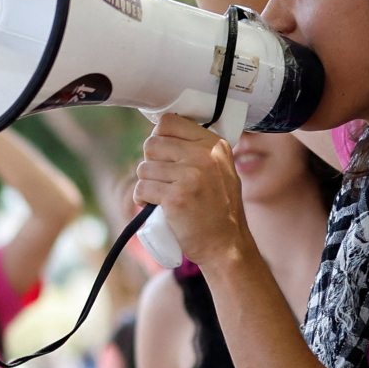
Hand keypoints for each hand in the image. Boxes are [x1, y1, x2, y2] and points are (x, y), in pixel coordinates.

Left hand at [132, 112, 249, 264]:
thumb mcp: (221, 169)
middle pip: (152, 144)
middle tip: (162, 180)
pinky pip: (142, 188)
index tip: (163, 156)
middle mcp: (204, 156)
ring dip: (146, 183)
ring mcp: (190, 176)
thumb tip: (162, 133)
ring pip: (144, 168)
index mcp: (214, 145)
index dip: (159, 138)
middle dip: (151, 163)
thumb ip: (199, 150)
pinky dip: (141, 199)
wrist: (226, 245)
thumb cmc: (219, 210)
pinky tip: (153, 206)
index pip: (169, 122)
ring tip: (161, 196)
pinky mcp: (176, 197)